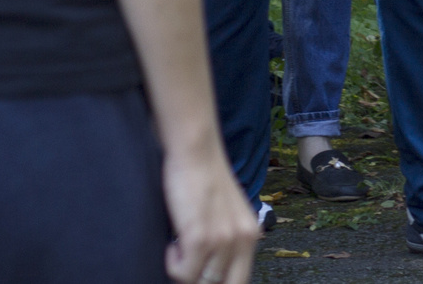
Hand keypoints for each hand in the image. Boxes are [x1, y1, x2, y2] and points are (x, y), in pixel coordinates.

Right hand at [161, 139, 258, 283]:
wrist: (195, 150)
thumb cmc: (203, 178)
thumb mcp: (227, 213)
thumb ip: (227, 240)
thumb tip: (209, 271)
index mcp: (251, 235)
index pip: (240, 279)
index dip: (219, 283)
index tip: (199, 275)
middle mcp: (243, 240)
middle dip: (199, 280)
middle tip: (185, 265)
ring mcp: (223, 240)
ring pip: (199, 282)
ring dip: (183, 270)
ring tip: (177, 248)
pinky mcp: (200, 238)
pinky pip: (182, 273)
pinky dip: (172, 264)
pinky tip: (171, 243)